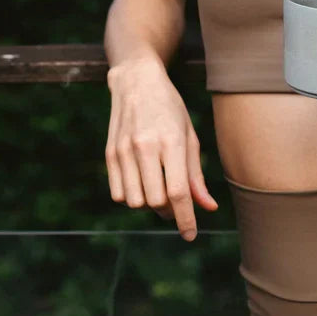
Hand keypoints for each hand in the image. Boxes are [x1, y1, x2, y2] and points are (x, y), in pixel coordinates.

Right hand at [105, 57, 217, 240]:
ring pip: (135, 202)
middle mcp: (144, 146)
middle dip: (168, 210)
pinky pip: (118, 194)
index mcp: (171, 141)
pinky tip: (140, 183)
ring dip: (148, 205)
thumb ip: (196, 175)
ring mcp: (123, 150)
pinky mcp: (110, 153)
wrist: (135, 80)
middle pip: (156, 201)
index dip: (186, 219)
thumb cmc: (169, 108)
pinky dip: (131, 197)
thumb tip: (206, 207)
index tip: (190, 235)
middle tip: (175, 202)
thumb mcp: (189, 136)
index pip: (178, 192)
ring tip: (157, 190)